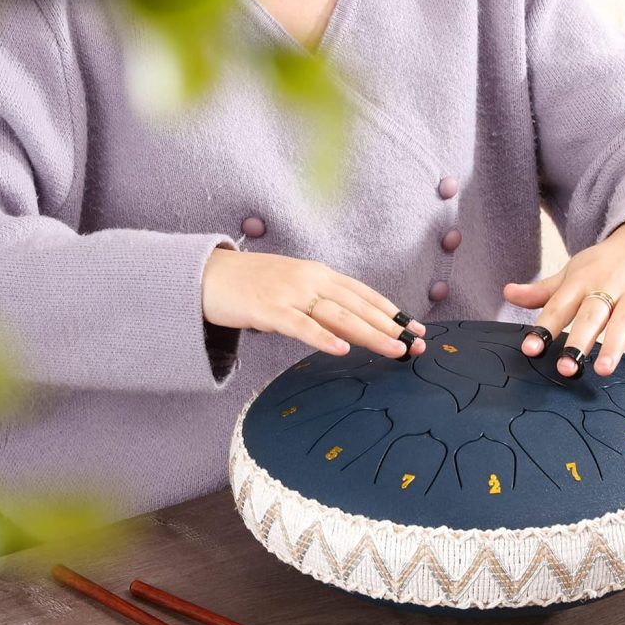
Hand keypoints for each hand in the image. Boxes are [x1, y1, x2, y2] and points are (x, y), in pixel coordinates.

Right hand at [202, 248, 427, 359]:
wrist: (207, 275)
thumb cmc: (251, 285)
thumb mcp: (293, 287)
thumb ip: (320, 302)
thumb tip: (349, 325)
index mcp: (319, 274)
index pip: (363, 294)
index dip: (392, 311)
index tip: (416, 327)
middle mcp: (310, 280)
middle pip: (358, 306)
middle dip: (391, 327)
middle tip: (416, 344)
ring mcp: (290, 294)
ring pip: (338, 316)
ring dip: (370, 334)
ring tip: (394, 349)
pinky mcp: (269, 309)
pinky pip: (301, 326)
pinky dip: (323, 338)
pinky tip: (342, 350)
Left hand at [503, 217, 624, 377]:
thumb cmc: (607, 262)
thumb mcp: (574, 272)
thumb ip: (543, 291)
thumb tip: (507, 293)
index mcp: (581, 282)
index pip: (559, 307)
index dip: (543, 328)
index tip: (530, 348)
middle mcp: (607, 287)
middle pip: (590, 316)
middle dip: (578, 341)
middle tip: (566, 368)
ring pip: (624, 321)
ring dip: (614, 345)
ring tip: (603, 370)